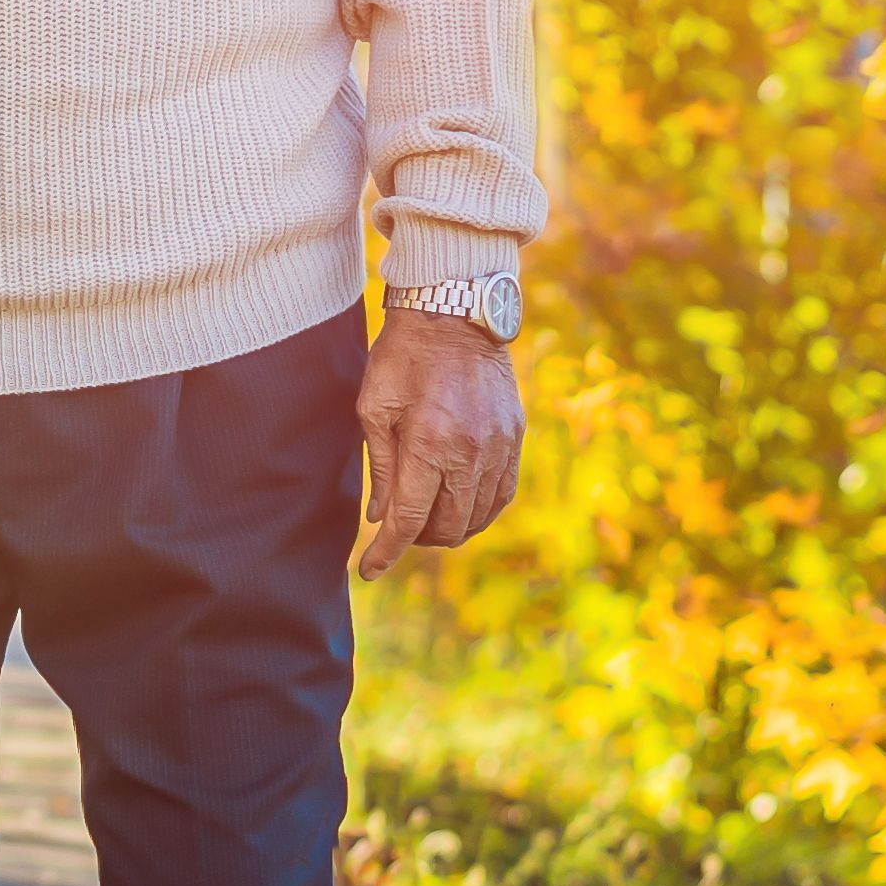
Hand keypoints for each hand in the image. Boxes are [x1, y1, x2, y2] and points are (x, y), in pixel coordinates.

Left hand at [353, 307, 526, 578]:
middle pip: (448, 529)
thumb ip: (379, 466)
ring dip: (449, 527)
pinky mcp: (516, 438)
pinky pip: (502, 495)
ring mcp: (499, 447)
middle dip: (417, 540)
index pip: (408, 519)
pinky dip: (479, 510)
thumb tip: (380, 518)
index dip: (386, 552)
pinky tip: (458, 502)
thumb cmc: (403, 357)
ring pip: (478, 518)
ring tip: (425, 512)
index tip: (369, 570)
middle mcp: (470, 452)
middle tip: (397, 527)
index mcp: (429, 444)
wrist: (456, 314)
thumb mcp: (374, 407)